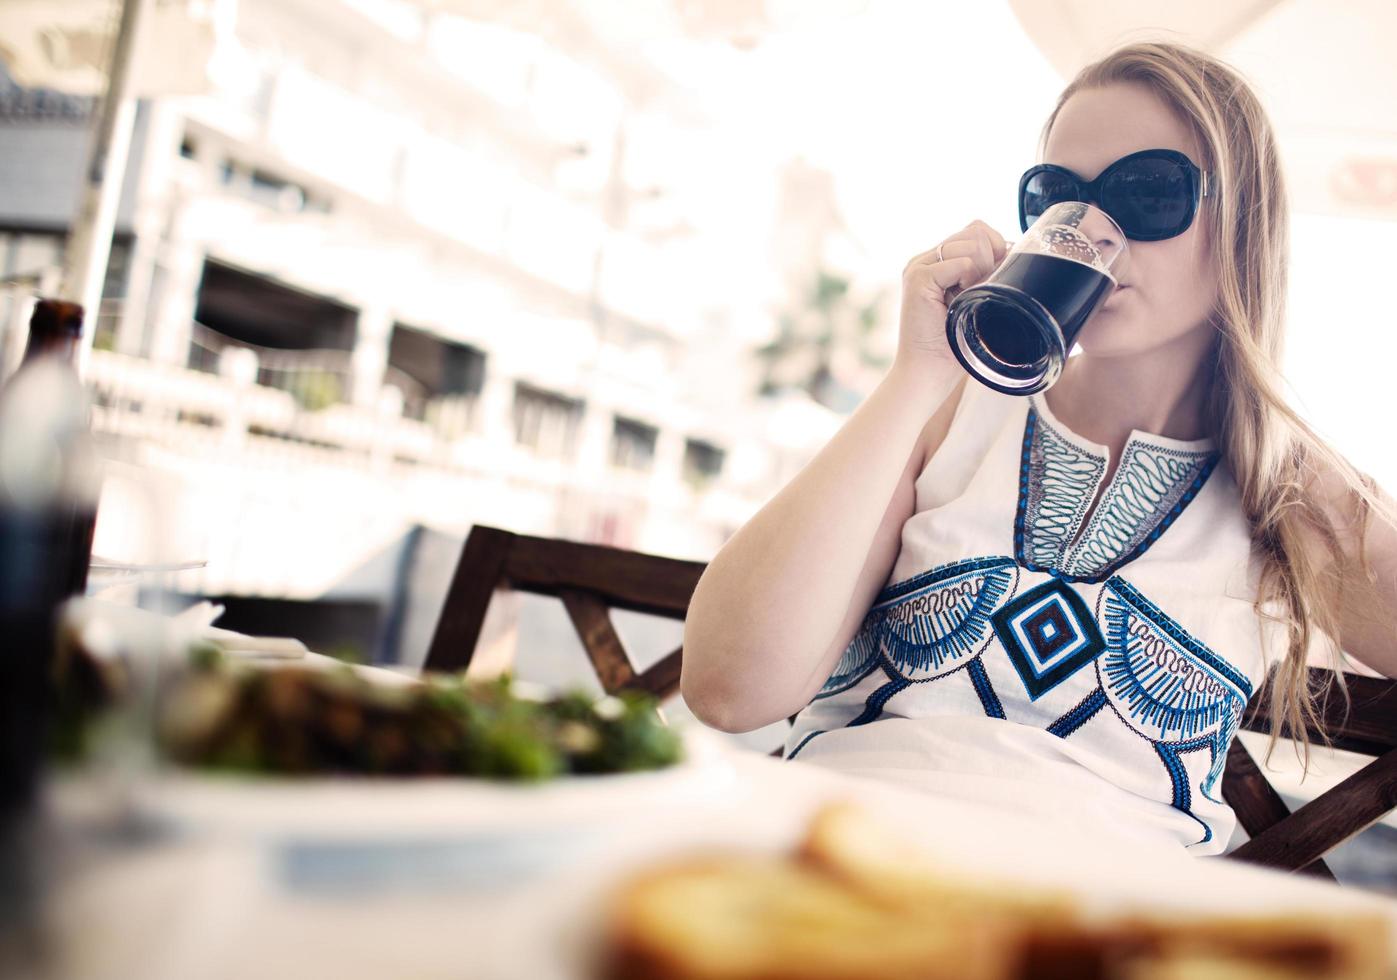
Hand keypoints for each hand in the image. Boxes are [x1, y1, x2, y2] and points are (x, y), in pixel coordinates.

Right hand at [894, 220, 1008, 371]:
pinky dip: (969, 280)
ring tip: (967, 298)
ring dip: (980, 270)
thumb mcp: (976, 302)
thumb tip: (1013, 252)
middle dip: (990, 259)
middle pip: (976, 230)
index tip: (992, 281)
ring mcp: (920, 266)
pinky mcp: (918, 278)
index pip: (976, 230)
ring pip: (971, 242)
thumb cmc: (954, 345)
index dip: (994, 248)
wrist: (928, 373)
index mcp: (938, 262)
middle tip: (978, 293)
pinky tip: (958, 302)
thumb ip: (986, 274)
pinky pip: (960, 262)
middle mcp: (926, 259)